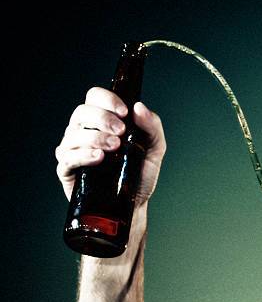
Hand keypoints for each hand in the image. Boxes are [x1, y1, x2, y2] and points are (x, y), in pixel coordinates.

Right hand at [56, 87, 166, 206]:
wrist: (134, 204)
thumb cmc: (140, 174)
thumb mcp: (155, 149)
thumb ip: (152, 126)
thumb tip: (139, 107)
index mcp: (102, 121)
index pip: (94, 97)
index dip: (107, 99)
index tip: (124, 112)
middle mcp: (84, 131)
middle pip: (82, 112)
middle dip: (103, 118)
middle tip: (121, 132)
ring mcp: (73, 150)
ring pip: (74, 133)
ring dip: (96, 137)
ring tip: (115, 148)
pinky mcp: (67, 170)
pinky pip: (68, 157)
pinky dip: (83, 155)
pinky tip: (99, 157)